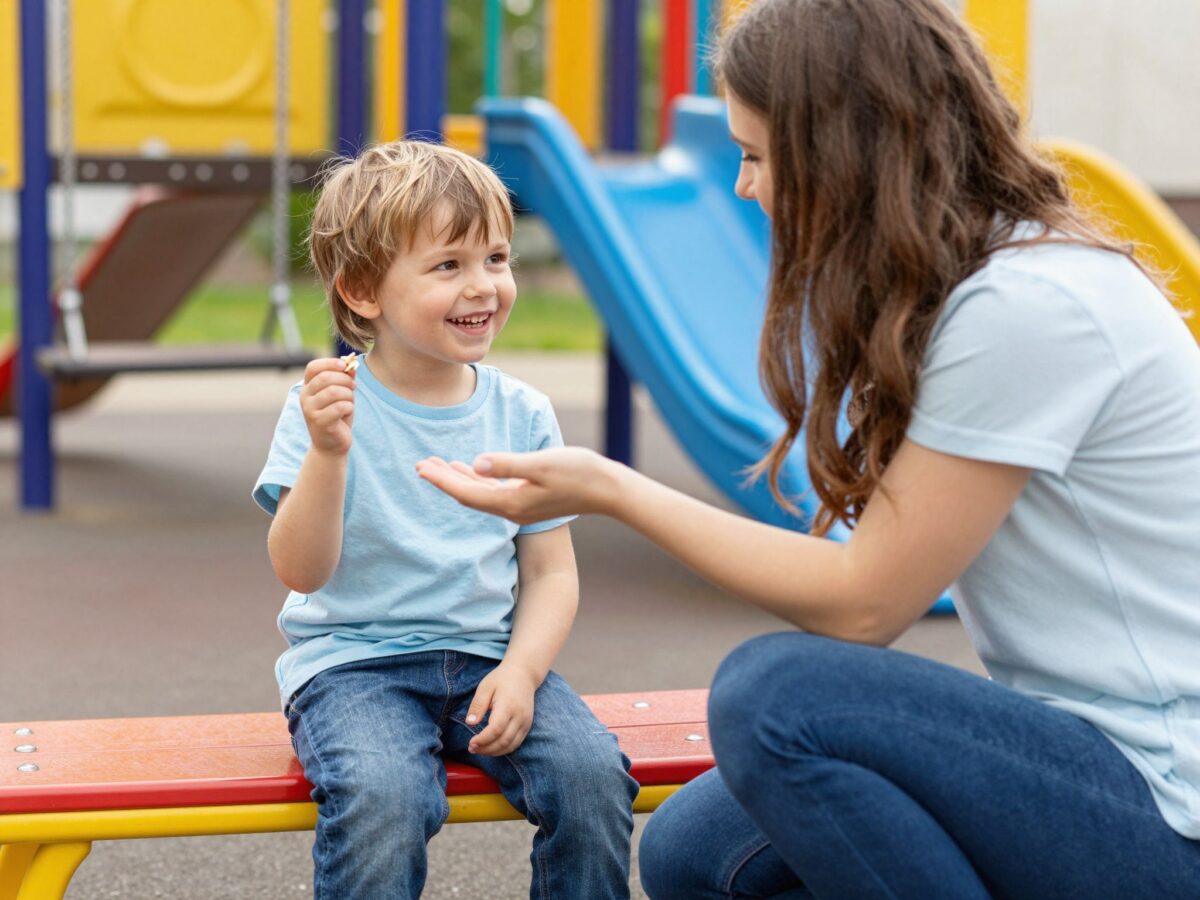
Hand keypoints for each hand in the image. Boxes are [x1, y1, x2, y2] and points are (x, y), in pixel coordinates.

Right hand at [300, 358, 356, 455]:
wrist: (332, 445)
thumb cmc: (337, 416)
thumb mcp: (342, 394)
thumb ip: (345, 378)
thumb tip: (352, 362)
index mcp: (308, 387)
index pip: (313, 367)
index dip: (330, 363)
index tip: (345, 366)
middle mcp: (305, 397)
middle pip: (325, 377)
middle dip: (345, 379)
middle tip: (353, 386)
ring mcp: (310, 410)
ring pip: (334, 392)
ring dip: (348, 394)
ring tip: (350, 401)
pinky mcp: (319, 422)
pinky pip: (339, 407)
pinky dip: (349, 407)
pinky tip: (348, 412)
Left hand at [415, 447, 618, 524]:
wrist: (608, 490)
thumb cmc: (579, 473)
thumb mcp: (541, 464)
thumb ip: (507, 464)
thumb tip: (476, 463)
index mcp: (511, 502)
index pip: (466, 492)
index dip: (442, 479)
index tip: (421, 467)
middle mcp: (512, 509)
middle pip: (468, 495)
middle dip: (444, 479)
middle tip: (420, 464)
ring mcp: (521, 506)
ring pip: (480, 493)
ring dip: (458, 479)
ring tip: (438, 465)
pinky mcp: (530, 499)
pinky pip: (494, 491)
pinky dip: (479, 480)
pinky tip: (472, 469)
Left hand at [464, 663, 540, 755]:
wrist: (524, 674)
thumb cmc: (502, 679)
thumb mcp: (485, 687)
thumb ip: (477, 705)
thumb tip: (470, 723)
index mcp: (508, 705)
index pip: (496, 729)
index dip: (483, 740)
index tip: (471, 743)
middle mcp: (520, 716)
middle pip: (503, 741)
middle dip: (486, 749)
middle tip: (472, 748)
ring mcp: (526, 722)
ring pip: (511, 745)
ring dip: (494, 752)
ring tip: (479, 750)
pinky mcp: (527, 725)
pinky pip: (516, 743)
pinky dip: (503, 749)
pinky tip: (491, 748)